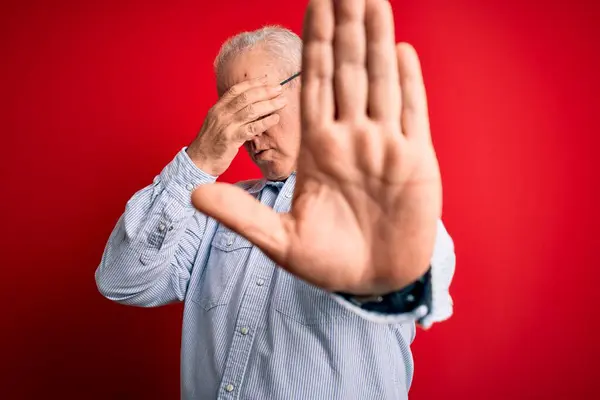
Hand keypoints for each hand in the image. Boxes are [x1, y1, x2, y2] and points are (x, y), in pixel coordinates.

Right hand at [187, 77, 286, 175]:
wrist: (199, 161)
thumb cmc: (211, 143)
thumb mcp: (217, 122)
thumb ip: (230, 113)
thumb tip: (250, 105)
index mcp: (218, 108)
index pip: (237, 90)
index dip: (253, 83)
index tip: (267, 79)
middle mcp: (221, 114)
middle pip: (246, 97)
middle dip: (264, 91)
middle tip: (279, 88)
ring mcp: (226, 126)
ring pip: (251, 110)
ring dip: (269, 105)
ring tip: (282, 102)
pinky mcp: (231, 139)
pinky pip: (252, 128)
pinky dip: (265, 122)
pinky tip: (275, 118)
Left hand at [191, 0, 441, 295]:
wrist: (373, 282)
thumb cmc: (327, 262)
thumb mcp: (279, 241)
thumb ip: (241, 215)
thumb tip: (194, 195)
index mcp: (318, 148)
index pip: (314, 83)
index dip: (313, 43)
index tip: (314, 3)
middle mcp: (352, 137)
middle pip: (348, 70)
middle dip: (346, 26)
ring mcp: (385, 145)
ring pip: (381, 81)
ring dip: (377, 41)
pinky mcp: (416, 161)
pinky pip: (412, 113)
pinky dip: (408, 83)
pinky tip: (402, 50)